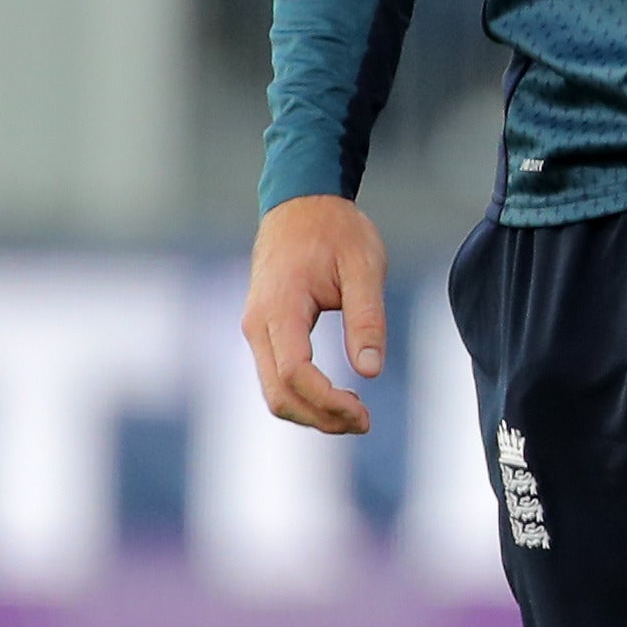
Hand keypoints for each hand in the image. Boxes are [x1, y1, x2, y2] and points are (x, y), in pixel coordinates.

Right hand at [244, 194, 389, 436]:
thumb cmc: (336, 231)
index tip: (364, 414)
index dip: (327, 401)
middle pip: (278, 393)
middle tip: (365, 422)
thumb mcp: (365, 267)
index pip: (294, 373)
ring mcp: (256, 329)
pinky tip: (338, 398)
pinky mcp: (264, 332)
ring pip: (274, 390)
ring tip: (356, 415)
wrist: (301, 204)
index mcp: (280, 308)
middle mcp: (257, 324)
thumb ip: (367, 317)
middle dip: (320, 417)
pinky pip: (276, 377)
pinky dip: (304, 397)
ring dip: (312, 412)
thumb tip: (370, 370)